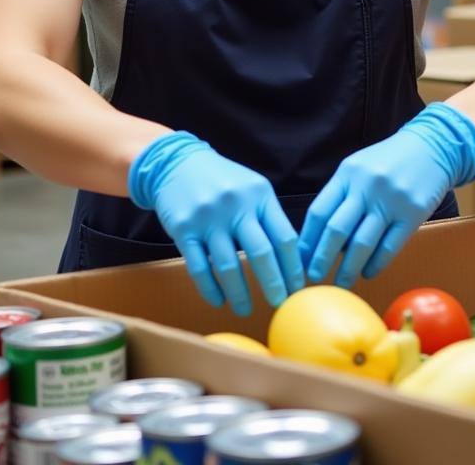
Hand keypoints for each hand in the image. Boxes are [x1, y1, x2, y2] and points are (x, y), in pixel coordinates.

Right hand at [128, 131, 304, 314]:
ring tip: (246, 310)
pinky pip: (199, 268)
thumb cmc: (223, 181)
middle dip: (274, 285)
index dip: (293, 267)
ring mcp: (208, 218)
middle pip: (261, 254)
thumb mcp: (253, 188)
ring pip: (229, 266)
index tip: (298, 288)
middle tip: (280, 305)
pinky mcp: (183, 230)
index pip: (284, 237)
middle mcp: (236, 205)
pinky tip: (219, 301)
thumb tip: (293, 258)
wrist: (177, 164)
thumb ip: (270, 217)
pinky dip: (211, 290)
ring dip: (240, 294)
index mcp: (260, 195)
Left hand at [299, 103, 474, 288]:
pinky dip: (376, 264)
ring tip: (341, 283)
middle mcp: (366, 186)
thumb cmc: (389, 161)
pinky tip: (368, 273)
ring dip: (348, 269)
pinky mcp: (412, 213)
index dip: (307, 241)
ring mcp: (390, 200)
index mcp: (347, 174)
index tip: (299, 261)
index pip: (319, 212)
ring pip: (362, 243)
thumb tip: (321, 238)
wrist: (432, 146)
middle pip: (336, 230)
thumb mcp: (359, 167)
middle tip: (314, 278)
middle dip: (322, 259)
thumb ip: (341, 195)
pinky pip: (389, 247)